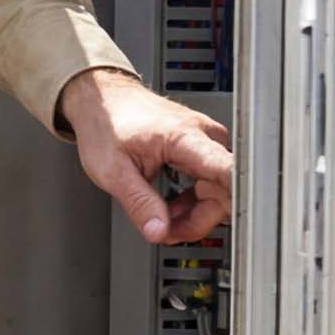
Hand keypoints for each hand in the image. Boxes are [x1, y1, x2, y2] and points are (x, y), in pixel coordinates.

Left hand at [59, 69, 232, 242]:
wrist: (101, 101)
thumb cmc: (106, 124)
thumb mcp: (114, 172)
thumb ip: (140, 204)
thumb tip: (158, 232)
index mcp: (187, 138)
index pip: (229, 172)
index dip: (233, 201)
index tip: (228, 224)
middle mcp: (206, 137)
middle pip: (224, 190)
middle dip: (197, 220)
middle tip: (166, 233)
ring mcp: (205, 141)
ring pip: (217, 190)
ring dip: (192, 213)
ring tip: (161, 220)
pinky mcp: (200, 148)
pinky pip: (208, 182)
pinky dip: (190, 201)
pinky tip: (168, 206)